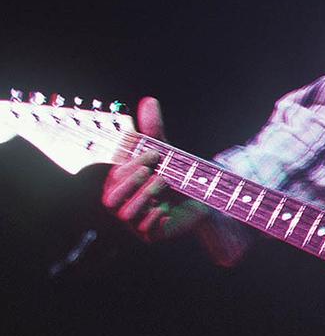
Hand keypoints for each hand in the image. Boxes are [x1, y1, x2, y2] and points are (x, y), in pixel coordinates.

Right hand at [102, 97, 207, 241]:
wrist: (203, 197)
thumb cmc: (177, 174)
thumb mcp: (165, 150)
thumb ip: (153, 130)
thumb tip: (148, 100)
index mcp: (122, 185)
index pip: (114, 176)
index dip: (130, 164)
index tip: (154, 153)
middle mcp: (125, 204)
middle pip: (110, 199)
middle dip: (131, 181)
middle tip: (152, 169)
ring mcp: (137, 221)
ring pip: (126, 213)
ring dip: (144, 195)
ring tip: (164, 181)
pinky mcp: (153, 234)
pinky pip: (144, 230)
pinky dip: (153, 216)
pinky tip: (165, 207)